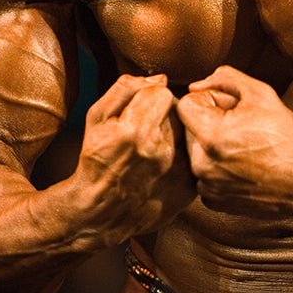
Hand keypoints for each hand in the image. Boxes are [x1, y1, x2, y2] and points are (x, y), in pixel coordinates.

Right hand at [73, 74, 195, 244]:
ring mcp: (176, 171)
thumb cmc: (95, 161)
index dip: (151, 98)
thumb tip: (160, 78)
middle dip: (165, 115)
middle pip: (178, 111)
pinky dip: (186, 156)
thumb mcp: (96, 118)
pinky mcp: (188, 188)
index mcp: (134, 130)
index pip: (162, 92)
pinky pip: (196, 157)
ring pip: (189, 133)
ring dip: (177, 134)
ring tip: (157, 147)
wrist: (99, 213)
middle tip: (149, 129)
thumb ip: (125, 89)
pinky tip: (167, 164)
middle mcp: (159, 150)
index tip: (141, 110)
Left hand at [177, 66, 292, 217]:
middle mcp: (202, 164)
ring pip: (197, 153)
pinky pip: (205, 176)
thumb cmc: (287, 137)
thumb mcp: (260, 93)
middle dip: (211, 124)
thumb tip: (196, 86)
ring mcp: (207, 186)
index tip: (232, 109)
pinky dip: (219, 170)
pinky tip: (244, 167)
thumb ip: (224, 77)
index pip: (186, 105)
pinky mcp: (214, 201)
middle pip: (190, 129)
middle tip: (243, 129)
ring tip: (246, 149)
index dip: (209, 100)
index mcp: (210, 135)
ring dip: (214, 147)